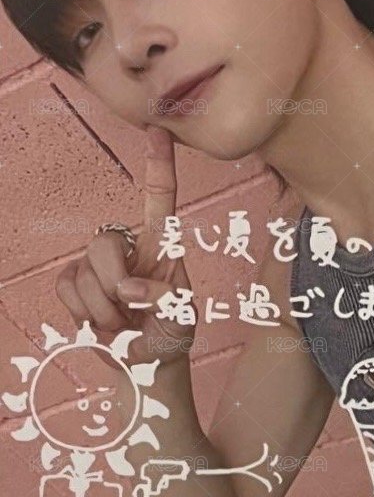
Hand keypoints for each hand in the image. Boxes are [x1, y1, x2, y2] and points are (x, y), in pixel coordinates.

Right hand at [55, 127, 194, 366]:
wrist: (145, 364)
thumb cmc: (171, 333)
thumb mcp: (183, 317)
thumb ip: (164, 297)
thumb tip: (127, 287)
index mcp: (162, 245)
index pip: (160, 198)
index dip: (159, 164)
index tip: (158, 131)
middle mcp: (129, 246)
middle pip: (104, 242)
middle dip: (113, 283)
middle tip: (129, 312)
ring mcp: (99, 264)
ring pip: (84, 270)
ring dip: (102, 309)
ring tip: (122, 323)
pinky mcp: (76, 282)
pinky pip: (67, 287)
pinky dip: (84, 313)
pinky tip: (102, 323)